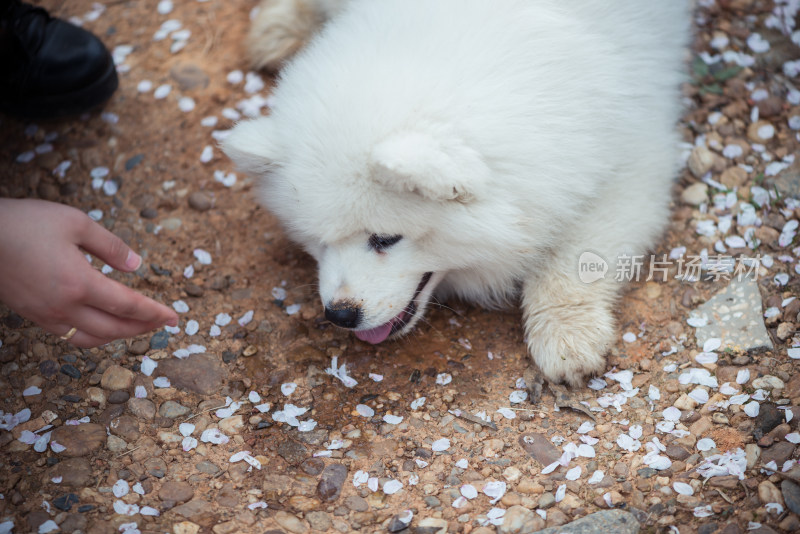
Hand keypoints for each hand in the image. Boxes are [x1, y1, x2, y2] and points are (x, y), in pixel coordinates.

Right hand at [0, 198, 177, 347]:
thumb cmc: (24, 223)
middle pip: (113, 329)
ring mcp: (45, 314)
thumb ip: (110, 245)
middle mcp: (64, 306)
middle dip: (142, 328)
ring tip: (136, 326)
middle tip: (162, 323)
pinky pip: (68, 336)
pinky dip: (92, 335)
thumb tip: (135, 264)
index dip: (154, 313)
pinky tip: (100, 323)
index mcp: (79, 283)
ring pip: (90, 339)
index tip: (174, 317)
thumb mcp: (75, 222)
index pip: (127, 306)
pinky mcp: (31, 315)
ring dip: (118, 336)